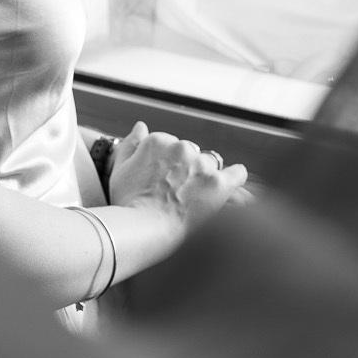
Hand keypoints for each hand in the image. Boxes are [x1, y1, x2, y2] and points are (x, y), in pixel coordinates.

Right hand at [104, 121, 248, 230]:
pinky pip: (237, 174)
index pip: (169, 145)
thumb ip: (131, 144)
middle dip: (185, 168)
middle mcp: (181, 148)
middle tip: (177, 192)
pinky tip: (232, 184)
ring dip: (204, 175)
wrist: (143, 232)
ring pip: (210, 164)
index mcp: (157, 141)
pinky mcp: (219, 184)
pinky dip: (236, 177)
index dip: (166, 164)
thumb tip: (141, 126)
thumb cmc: (127, 205)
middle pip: (190, 153)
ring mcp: (202, 165)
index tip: (162, 180)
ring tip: (196, 197)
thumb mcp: (119, 171)